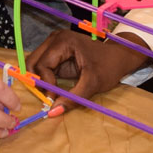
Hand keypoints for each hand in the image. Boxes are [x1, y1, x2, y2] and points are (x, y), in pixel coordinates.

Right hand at [26, 29, 149, 112]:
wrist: (119, 56)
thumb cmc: (109, 66)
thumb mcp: (93, 84)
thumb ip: (73, 99)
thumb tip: (52, 112)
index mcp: (63, 41)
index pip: (42, 65)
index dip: (45, 84)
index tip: (54, 98)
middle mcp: (55, 39)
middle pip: (32, 62)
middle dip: (38, 81)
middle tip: (49, 97)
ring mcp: (54, 44)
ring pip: (34, 64)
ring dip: (39, 81)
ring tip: (52, 93)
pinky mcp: (55, 52)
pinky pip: (41, 66)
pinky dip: (44, 79)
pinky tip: (54, 89)